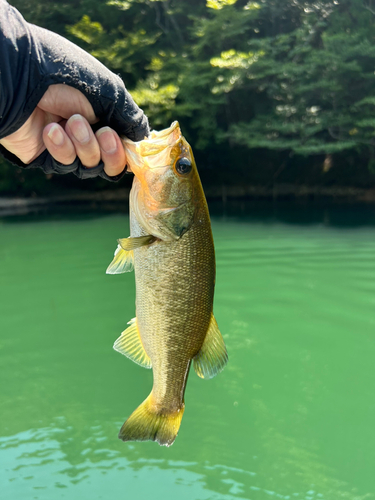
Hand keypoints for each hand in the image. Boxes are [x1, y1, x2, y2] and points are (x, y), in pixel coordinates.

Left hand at [0, 84, 125, 177]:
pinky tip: (51, 129)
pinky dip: (61, 147)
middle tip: (104, 134)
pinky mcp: (45, 155)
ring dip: (85, 145)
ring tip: (71, 121)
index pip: (123, 144)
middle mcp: (86, 132)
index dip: (128, 149)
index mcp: (103, 115)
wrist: (20, 77)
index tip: (131, 145)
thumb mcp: (108, 91)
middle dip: (110, 151)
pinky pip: (64, 163)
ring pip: (89, 165)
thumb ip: (130, 117)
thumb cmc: (65, 75)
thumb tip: (144, 139)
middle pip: (110, 163)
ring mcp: (66, 145)